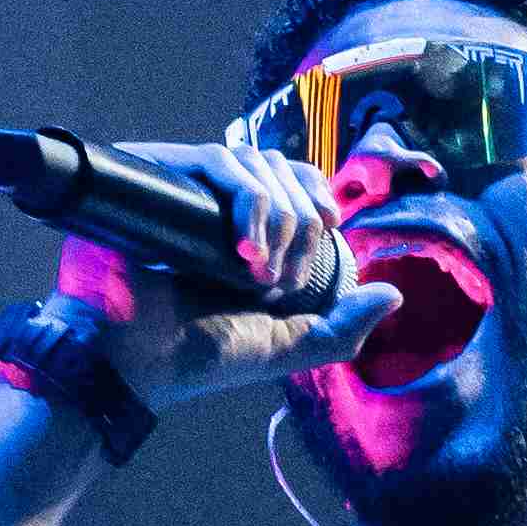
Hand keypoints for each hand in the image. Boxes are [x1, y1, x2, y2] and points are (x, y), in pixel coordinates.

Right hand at [57, 155, 396, 418]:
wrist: (134, 363)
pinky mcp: (153, 175)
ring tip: (258, 273)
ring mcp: (181, 186)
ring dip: (277, 217)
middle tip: (278, 279)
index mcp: (239, 227)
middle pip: (279, 166)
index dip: (316, 192)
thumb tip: (392, 294)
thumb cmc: (197, 357)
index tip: (328, 225)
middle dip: (300, 221)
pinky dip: (248, 201)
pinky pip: (218, 161)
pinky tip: (245, 250)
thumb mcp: (284, 346)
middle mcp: (210, 200)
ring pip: (254, 162)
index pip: (289, 176)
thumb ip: (341, 329)